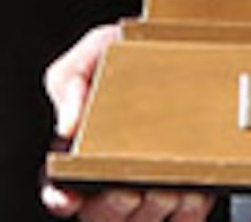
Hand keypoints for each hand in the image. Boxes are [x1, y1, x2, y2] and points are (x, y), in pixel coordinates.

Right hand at [38, 22, 215, 220]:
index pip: (57, 189)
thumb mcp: (94, 52)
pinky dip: (187, 213)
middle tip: (129, 188)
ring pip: (141, 221)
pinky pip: (182, 220)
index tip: (68, 196)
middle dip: (113, 207)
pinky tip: (193, 194)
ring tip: (170, 187)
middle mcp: (108, 178)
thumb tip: (66, 125)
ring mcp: (146, 191)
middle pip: (99, 215)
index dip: (59, 198)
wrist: (182, 45)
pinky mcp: (183, 198)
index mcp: (75, 151)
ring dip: (154, 210)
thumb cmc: (130, 51)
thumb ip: (71, 83)